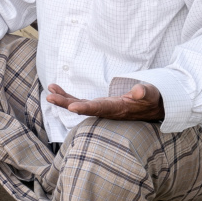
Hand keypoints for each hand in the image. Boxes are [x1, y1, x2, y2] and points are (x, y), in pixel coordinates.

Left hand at [46, 83, 163, 121]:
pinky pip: (80, 101)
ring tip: (49, 91)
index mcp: (118, 108)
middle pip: (84, 108)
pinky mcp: (99, 105)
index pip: (100, 108)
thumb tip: (138, 90)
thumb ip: (144, 92)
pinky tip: (56, 90)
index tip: (72, 107)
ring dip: (63, 99)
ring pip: (79, 105)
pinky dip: (68, 96)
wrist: (152, 107)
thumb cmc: (151, 99)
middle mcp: (107, 110)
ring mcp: (101, 108)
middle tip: (50, 97)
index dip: (86, 108)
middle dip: (66, 103)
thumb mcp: (151, 93)